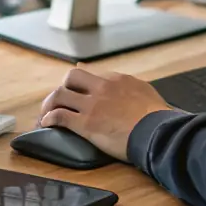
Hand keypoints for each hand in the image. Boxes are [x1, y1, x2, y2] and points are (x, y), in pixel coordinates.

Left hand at [38, 67, 171, 161]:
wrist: (158, 132)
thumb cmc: (159, 118)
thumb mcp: (147, 93)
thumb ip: (134, 87)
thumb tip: (134, 87)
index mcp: (118, 80)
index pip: (92, 74)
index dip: (80, 82)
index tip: (75, 88)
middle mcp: (102, 87)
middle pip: (72, 77)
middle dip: (64, 87)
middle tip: (62, 102)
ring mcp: (92, 105)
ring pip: (59, 95)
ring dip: (50, 104)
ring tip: (46, 114)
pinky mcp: (86, 123)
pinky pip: (59, 116)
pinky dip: (49, 119)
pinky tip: (47, 124)